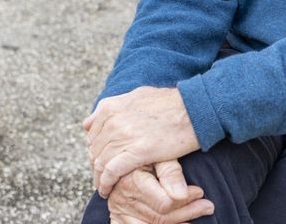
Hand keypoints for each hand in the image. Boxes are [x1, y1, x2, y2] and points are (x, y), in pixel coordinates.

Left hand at [84, 86, 200, 196]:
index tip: (100, 158)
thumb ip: (114, 107)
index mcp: (111, 107)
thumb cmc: (170, 102)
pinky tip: (106, 190)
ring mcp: (124, 135)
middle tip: (101, 175)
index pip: (92, 134)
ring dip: (99, 177)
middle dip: (96, 164)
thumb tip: (96, 117)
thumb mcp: (136, 95)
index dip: (95, 149)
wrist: (194, 108)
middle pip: (95, 149)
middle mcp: (113, 120)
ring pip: (101, 162)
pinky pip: (112, 172)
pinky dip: (106, 183)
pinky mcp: (137, 152)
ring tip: (103, 186)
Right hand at [106, 160, 213, 223]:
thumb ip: (170, 172)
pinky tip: (179, 223)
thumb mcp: (158, 152)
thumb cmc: (144, 147)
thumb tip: (180, 194)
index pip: (164, 203)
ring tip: (196, 214)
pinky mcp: (119, 216)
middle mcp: (122, 199)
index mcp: (131, 181)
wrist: (118, 150)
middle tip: (207, 206)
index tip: (200, 192)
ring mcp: (119, 210)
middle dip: (187, 212)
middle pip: (160, 217)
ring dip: (177, 222)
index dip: (185, 200)